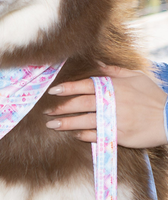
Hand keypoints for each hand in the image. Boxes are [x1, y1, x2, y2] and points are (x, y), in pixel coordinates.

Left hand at [45, 65, 167, 147]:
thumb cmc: (151, 95)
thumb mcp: (135, 76)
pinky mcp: (118, 135)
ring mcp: (113, 120)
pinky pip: (97, 136)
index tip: (53, 91)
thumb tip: (96, 63)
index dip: (67, 88)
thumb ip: (113, 70)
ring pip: (84, 122)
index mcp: (112, 87)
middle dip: (61, 108)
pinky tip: (74, 135)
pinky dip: (84, 135)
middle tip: (46, 111)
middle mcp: (110, 103)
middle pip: (80, 105)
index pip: (84, 86)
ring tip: (52, 125)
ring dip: (66, 123)